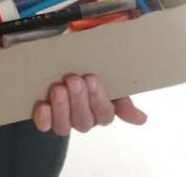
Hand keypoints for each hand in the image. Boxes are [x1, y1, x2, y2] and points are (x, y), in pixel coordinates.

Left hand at [32, 74, 146, 135]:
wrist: (62, 59)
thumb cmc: (88, 68)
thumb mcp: (108, 77)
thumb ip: (122, 98)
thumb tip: (141, 119)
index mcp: (101, 110)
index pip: (104, 114)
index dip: (98, 98)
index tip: (92, 78)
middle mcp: (83, 119)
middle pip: (84, 121)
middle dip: (79, 100)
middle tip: (74, 79)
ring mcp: (63, 119)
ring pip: (65, 126)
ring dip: (62, 107)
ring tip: (58, 88)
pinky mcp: (45, 117)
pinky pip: (44, 125)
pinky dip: (43, 117)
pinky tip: (43, 106)